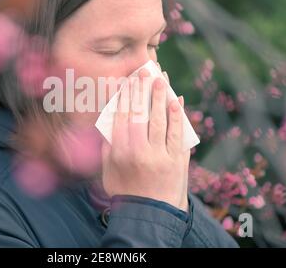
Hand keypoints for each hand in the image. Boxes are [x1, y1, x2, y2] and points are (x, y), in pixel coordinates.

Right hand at [101, 66, 190, 211]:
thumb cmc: (125, 190)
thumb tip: (110, 123)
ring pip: (160, 120)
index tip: (126, 81)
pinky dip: (177, 116)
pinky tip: (176, 101)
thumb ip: (108, 147)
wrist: (149, 214)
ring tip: (161, 79)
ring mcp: (160, 155)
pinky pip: (177, 133)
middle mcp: (139, 151)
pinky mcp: (177, 160)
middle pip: (141, 114)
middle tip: (144, 72)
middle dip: (142, 90)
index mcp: (120, 153)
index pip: (122, 117)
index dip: (125, 97)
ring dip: (160, 97)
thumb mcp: (108, 171)